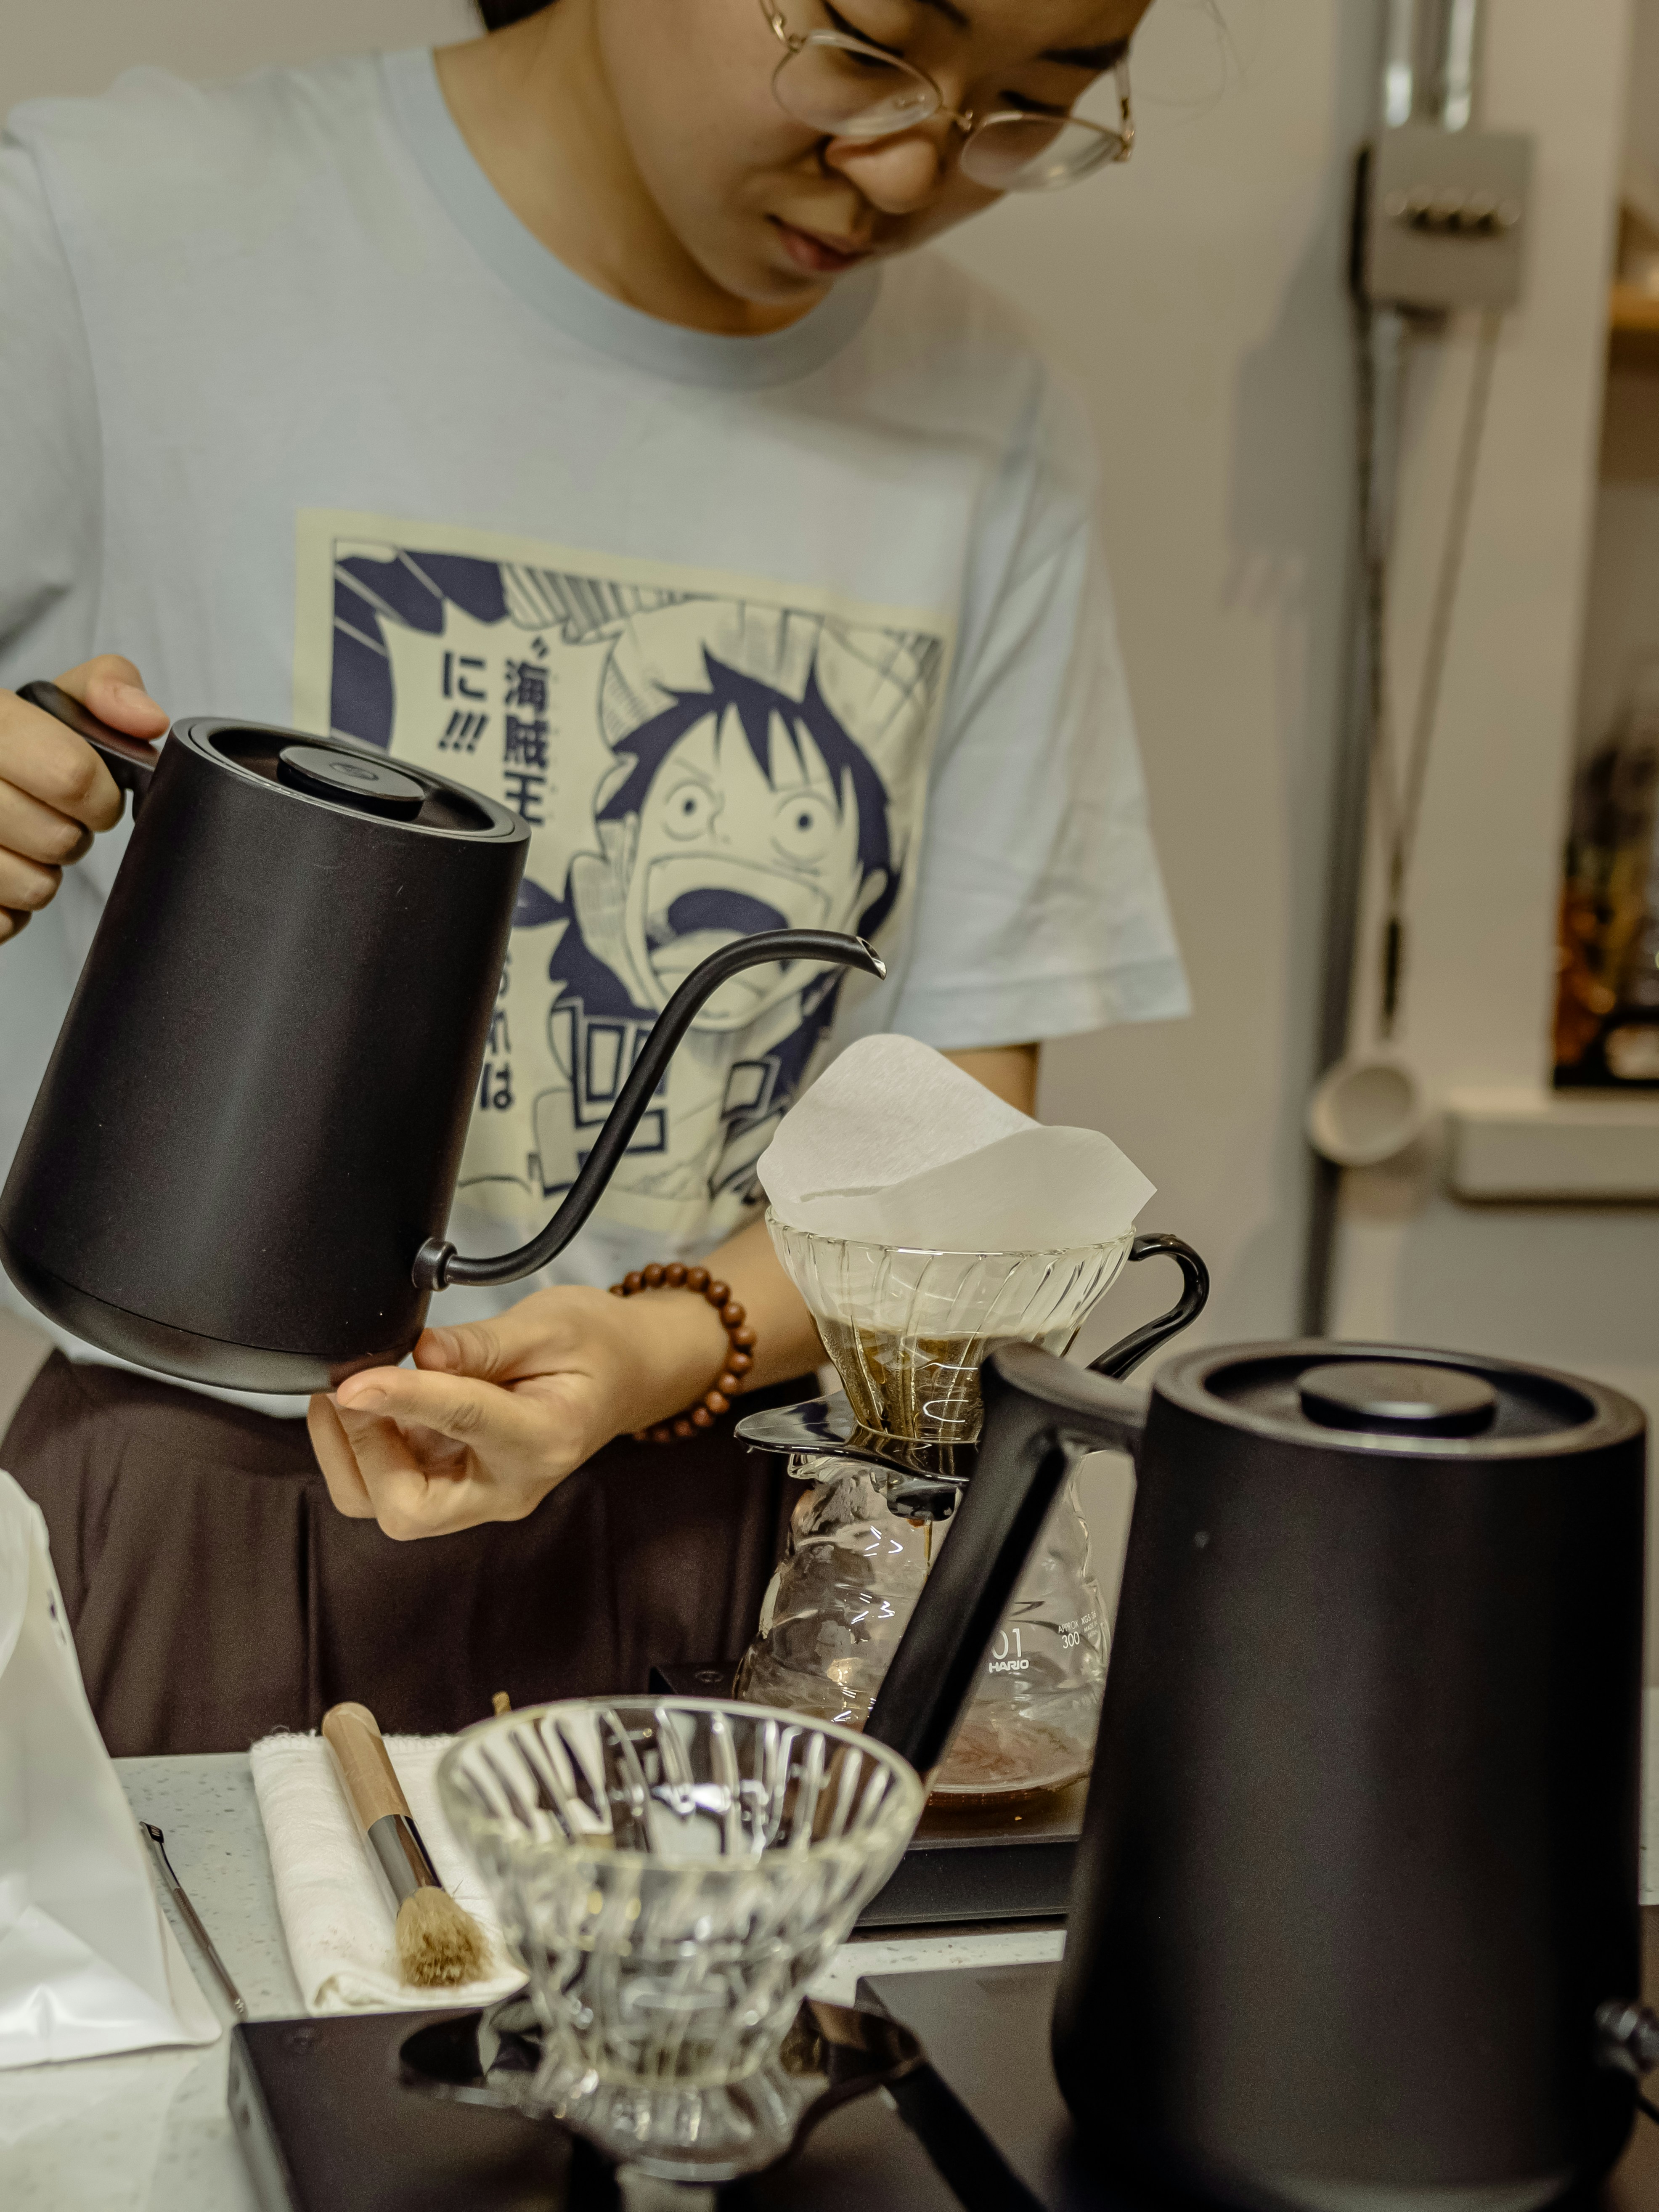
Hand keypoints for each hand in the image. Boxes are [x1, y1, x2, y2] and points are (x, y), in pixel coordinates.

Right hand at [0, 655, 166, 942]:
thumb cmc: (13, 742)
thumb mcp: (55, 699)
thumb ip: (108, 689)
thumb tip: (147, 719)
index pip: (71, 776)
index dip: (100, 794)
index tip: (94, 792)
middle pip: (58, 838)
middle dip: (74, 832)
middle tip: (58, 815)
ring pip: (33, 887)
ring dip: (44, 871)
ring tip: (25, 839)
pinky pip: (4, 920)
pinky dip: (13, 903)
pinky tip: (3, 864)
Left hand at [307, 1283, 734, 1539]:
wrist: (627, 1375)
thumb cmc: (596, 1346)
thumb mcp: (551, 1325)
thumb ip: (483, 1343)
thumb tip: (420, 1352)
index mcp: (545, 1439)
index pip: (462, 1421)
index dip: (401, 1399)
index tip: (353, 1383)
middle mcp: (508, 1486)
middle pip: (409, 1510)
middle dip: (364, 1453)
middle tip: (346, 1387)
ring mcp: (480, 1494)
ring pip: (389, 1507)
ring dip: (351, 1456)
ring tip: (347, 1392)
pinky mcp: (458, 1487)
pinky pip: (392, 1489)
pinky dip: (362, 1452)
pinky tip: (366, 1404)